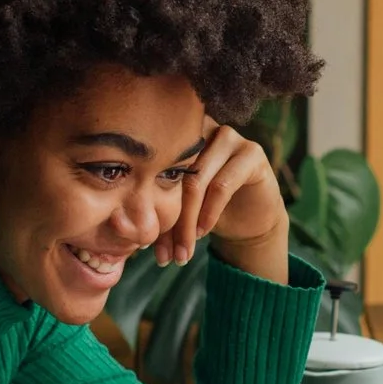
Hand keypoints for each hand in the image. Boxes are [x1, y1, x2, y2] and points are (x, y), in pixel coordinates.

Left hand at [160, 123, 289, 280]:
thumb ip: (158, 211)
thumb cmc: (208, 209)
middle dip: (170, 220)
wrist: (251, 218)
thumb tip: (131, 233)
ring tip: (184, 248)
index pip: (156, 169)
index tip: (146, 244)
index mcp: (178, 134)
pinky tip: (204, 231)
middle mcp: (203, 128)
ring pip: (196, 181)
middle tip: (167, 254)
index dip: (150, 208)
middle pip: (175, 174)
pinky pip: (222, 186)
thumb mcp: (178, 210)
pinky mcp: (251, 153)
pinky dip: (210, 213)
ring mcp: (229, 137)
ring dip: (188, 221)